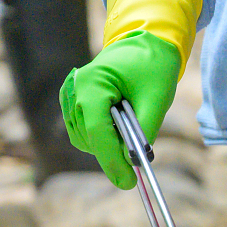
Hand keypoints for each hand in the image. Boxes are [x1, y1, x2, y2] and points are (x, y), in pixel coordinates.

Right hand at [59, 30, 181, 187]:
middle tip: (136, 167)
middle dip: (113, 155)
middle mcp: (74, 89)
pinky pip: (82, 131)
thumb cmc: (153, 68)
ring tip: (130, 133)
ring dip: (106, 146)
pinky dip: (99, 138)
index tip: (128, 183)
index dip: (112, 160)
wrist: (144, 44)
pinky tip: (117, 130)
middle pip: (89, 138)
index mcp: (93, 83)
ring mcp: (69, 95)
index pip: (97, 131)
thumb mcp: (157, 99)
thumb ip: (144, 130)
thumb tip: (134, 161)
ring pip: (83, 139)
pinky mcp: (72, 101)